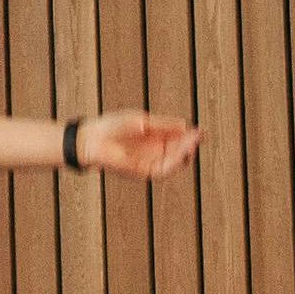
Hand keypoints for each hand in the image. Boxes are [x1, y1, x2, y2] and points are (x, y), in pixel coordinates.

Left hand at [76, 110, 201, 180]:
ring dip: (185, 153)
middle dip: (190, 145)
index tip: (202, 132)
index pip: (178, 139)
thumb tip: (184, 125)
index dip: (191, 137)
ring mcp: (149, 162)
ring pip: (174, 162)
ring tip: (192, 143)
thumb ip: (163, 125)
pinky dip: (174, 162)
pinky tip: (180, 153)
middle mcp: (154, 151)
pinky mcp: (143, 172)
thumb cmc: (113, 126)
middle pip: (179, 151)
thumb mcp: (142, 122)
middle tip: (199, 136)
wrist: (92, 139)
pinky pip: (163, 170)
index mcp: (155, 137)